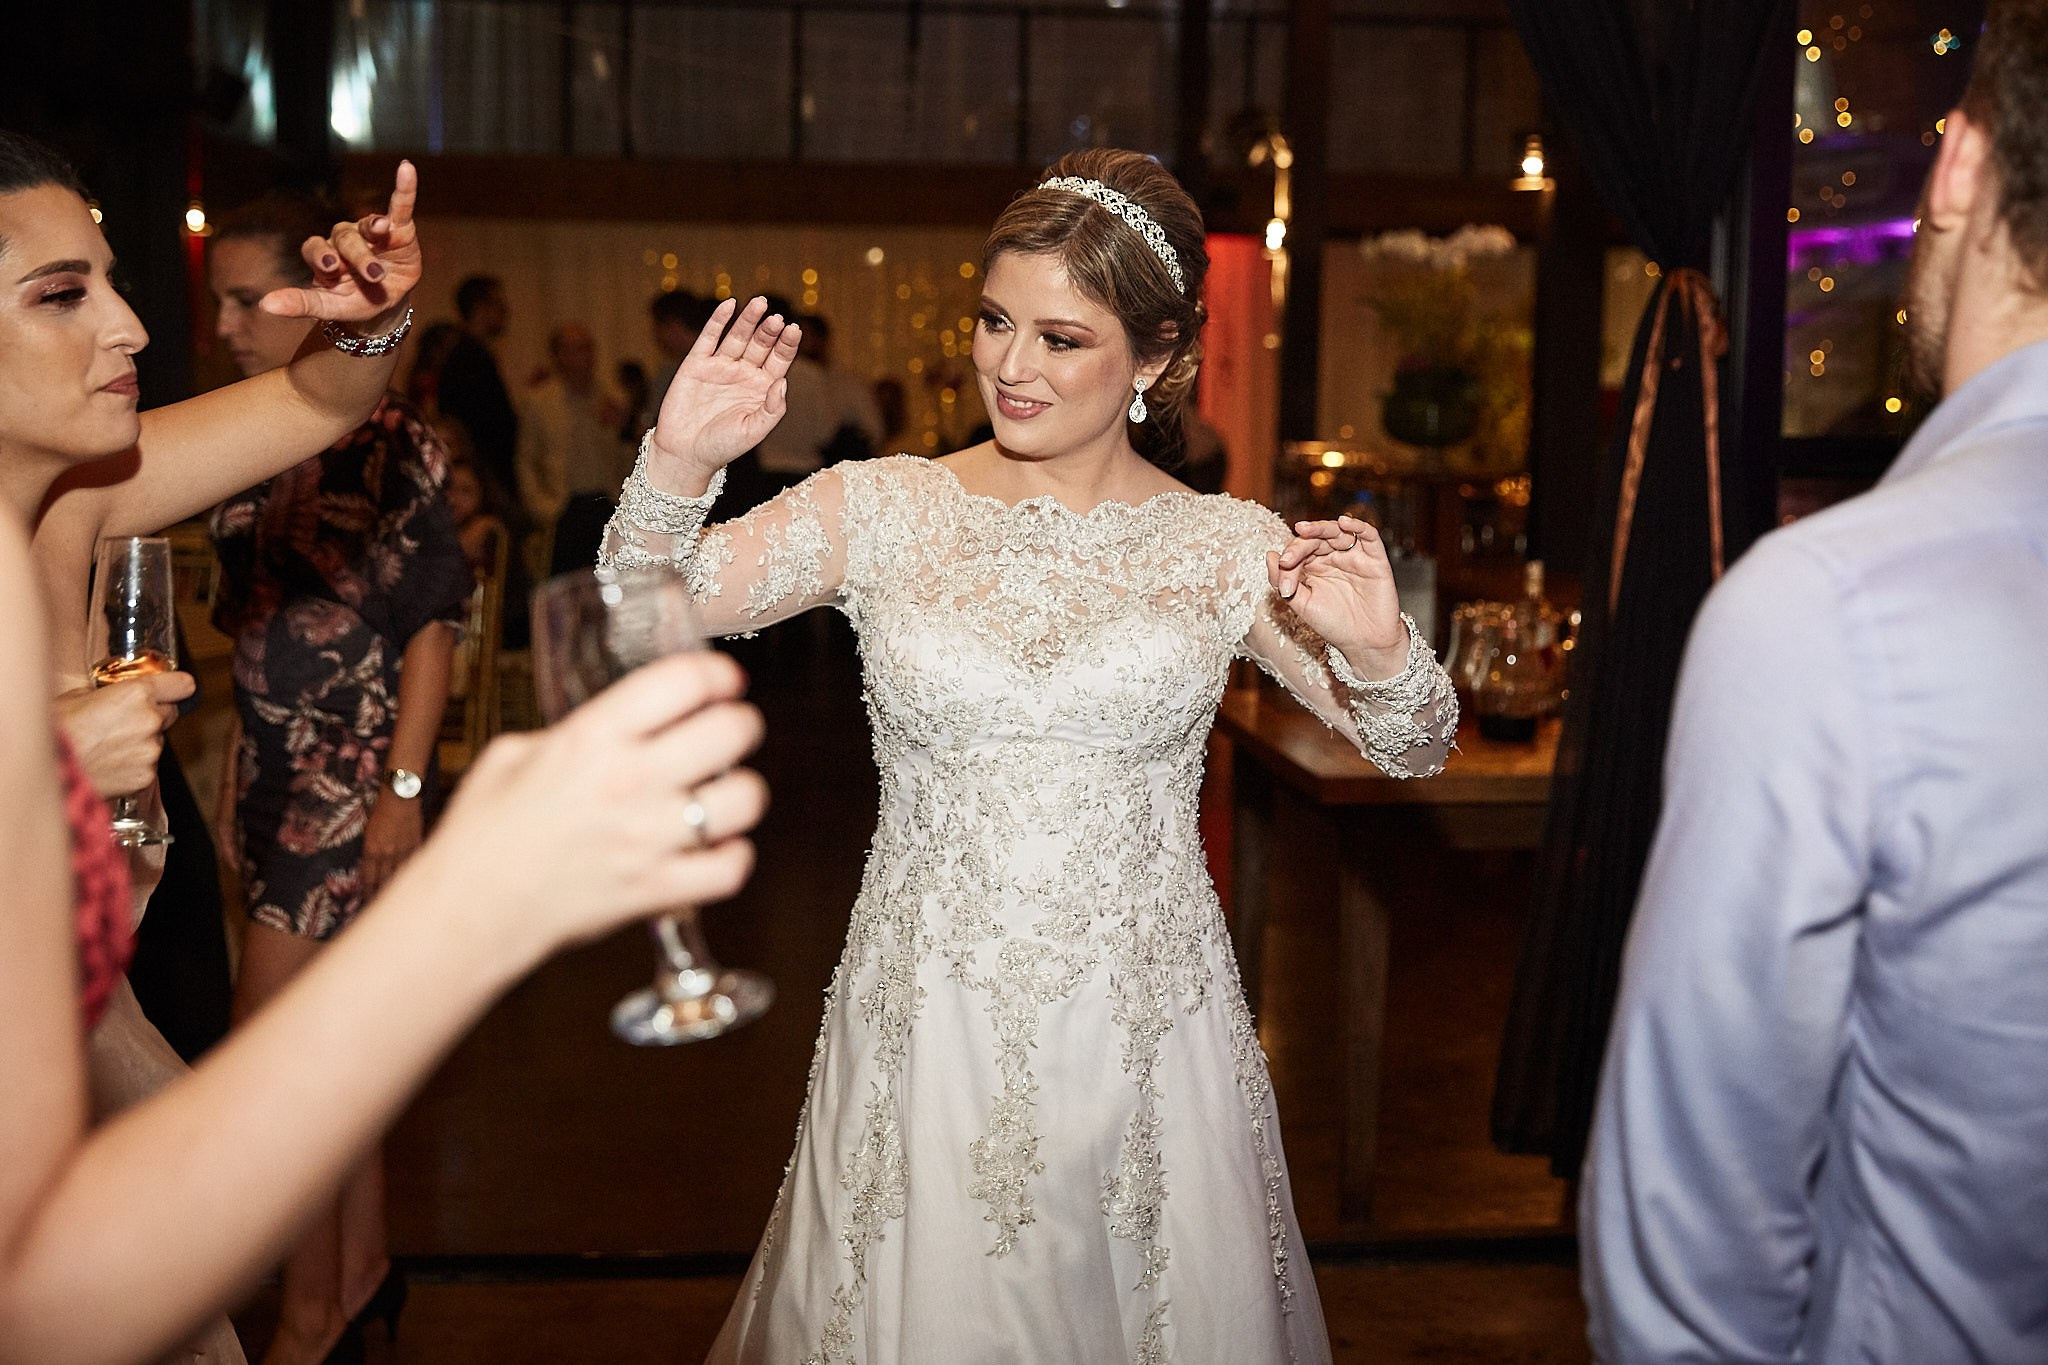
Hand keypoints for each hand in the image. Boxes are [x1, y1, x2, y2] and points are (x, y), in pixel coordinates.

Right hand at [52, 673, 194, 798]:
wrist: (45, 768)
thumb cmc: (56, 731)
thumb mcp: (76, 696)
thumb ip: (107, 693)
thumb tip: (114, 695)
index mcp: (136, 693)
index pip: (182, 685)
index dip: (177, 687)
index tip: (174, 689)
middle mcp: (150, 720)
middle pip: (170, 714)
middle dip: (153, 716)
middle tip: (124, 723)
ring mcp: (151, 750)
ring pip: (157, 741)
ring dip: (141, 742)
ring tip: (107, 748)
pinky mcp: (147, 776)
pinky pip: (148, 766)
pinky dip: (134, 765)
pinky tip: (109, 764)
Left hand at [258, 161, 420, 323]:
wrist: (386, 304)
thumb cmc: (353, 301)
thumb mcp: (329, 307)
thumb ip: (300, 303)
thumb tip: (264, 305)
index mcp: (324, 255)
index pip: (315, 247)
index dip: (322, 254)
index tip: (331, 268)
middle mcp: (344, 239)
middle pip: (345, 238)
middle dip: (359, 256)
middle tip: (374, 276)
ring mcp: (370, 232)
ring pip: (368, 226)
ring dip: (375, 228)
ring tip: (384, 231)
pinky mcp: (399, 229)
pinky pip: (400, 205)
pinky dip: (404, 188)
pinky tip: (406, 169)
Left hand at [359, 785, 424, 896]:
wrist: (401, 796)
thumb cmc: (381, 809)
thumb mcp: (369, 831)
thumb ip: (371, 849)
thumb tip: (373, 864)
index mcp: (371, 850)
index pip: (368, 878)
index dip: (367, 892)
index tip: (366, 904)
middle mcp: (387, 854)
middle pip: (383, 881)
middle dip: (381, 896)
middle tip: (380, 909)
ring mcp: (404, 851)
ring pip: (399, 875)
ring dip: (397, 889)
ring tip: (396, 903)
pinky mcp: (417, 845)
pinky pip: (414, 864)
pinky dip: (412, 874)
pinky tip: (412, 884)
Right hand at [402, 651, 768, 968]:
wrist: (469, 911)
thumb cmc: (483, 834)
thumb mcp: (514, 754)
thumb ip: (573, 734)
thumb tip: (610, 727)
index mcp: (592, 737)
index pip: (684, 680)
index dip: (717, 673)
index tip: (722, 680)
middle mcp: (629, 780)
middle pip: (732, 731)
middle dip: (740, 724)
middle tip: (730, 729)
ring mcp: (649, 838)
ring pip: (746, 798)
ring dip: (742, 791)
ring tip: (724, 791)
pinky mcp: (658, 889)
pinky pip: (732, 867)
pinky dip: (732, 855)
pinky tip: (714, 847)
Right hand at [648, 297, 802, 485]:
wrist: (685, 454)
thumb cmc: (722, 447)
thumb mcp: (754, 431)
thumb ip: (773, 408)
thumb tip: (784, 382)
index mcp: (761, 388)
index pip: (779, 360)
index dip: (787, 345)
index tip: (794, 330)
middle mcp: (743, 373)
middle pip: (760, 344)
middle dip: (769, 330)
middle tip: (776, 318)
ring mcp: (720, 366)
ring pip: (738, 336)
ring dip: (748, 319)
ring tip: (759, 303)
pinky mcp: (696, 364)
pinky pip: (709, 337)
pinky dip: (718, 321)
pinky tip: (729, 305)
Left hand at [1267, 515, 1410, 678]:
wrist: (1364, 643)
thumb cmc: (1334, 625)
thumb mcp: (1302, 604)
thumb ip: (1283, 581)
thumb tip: (1269, 555)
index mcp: (1314, 566)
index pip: (1298, 551)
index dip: (1289, 558)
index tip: (1283, 577)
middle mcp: (1334, 557)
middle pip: (1316, 538)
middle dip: (1299, 545)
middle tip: (1288, 558)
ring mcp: (1354, 556)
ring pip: (1338, 532)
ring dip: (1321, 528)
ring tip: (1305, 529)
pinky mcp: (1375, 559)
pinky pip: (1369, 536)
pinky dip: (1358, 526)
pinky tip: (1344, 523)